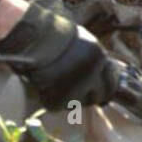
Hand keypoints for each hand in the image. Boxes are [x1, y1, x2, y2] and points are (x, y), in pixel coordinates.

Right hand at [0, 0, 117, 108]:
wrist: (30, 39)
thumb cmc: (54, 36)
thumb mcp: (84, 43)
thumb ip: (94, 60)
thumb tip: (106, 72)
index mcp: (99, 58)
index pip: (111, 84)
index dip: (104, 88)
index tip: (100, 91)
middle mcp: (91, 75)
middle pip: (98, 97)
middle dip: (89, 95)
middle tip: (76, 88)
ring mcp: (75, 89)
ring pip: (78, 102)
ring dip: (71, 96)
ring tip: (56, 80)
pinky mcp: (57, 100)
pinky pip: (59, 105)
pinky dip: (52, 98)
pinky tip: (45, 85)